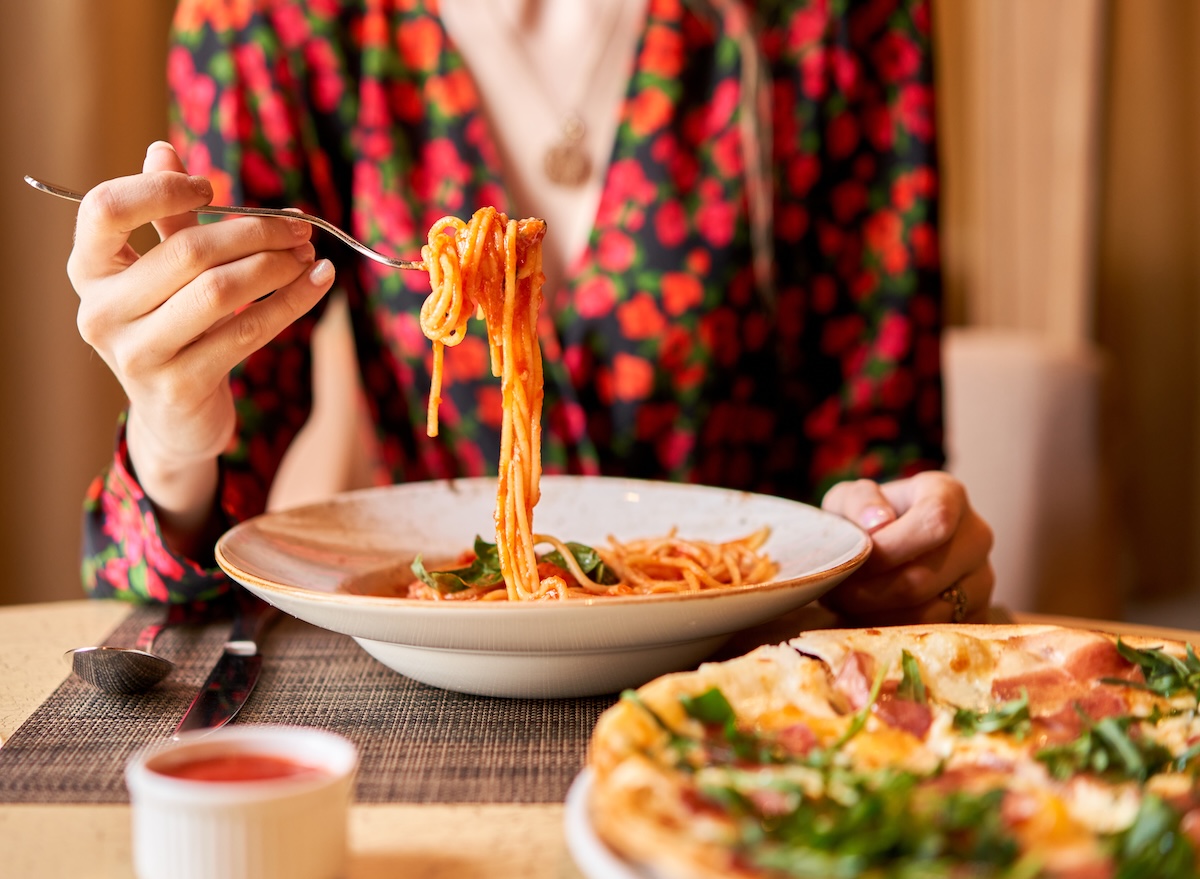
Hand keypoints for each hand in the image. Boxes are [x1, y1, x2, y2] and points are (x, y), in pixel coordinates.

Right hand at [67, 141, 335, 551]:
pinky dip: (294, 301)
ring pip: (222, 290)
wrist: (175, 418)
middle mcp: (101, 311)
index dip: (162, 188)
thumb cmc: (172, 329)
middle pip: (188, 249)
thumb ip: (162, 218)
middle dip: (255, 231)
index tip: (212, 188)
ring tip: (309, 255)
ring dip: (278, 265)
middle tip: (299, 227)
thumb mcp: (162, 273)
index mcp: (89, 272)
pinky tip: (320, 281)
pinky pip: (250, 331)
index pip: (105, 208)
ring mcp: (138, 353)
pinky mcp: (181, 384)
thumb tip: (162, 148)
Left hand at [819, 471, 993, 625]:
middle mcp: (976, 536)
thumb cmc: (865, 518)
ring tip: (848, 602)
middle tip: (838, 589)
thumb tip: (878, 524)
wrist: (886, 545)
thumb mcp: (848, 498)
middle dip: (870, 589)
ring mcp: (982, 579)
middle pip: (924, 576)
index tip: (859, 557)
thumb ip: (857, 502)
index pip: (935, 521)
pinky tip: (870, 615)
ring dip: (876, 613)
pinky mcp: (976, 615)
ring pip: (926, 612)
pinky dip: (893, 630)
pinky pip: (933, 633)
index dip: (892, 546)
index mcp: (949, 495)